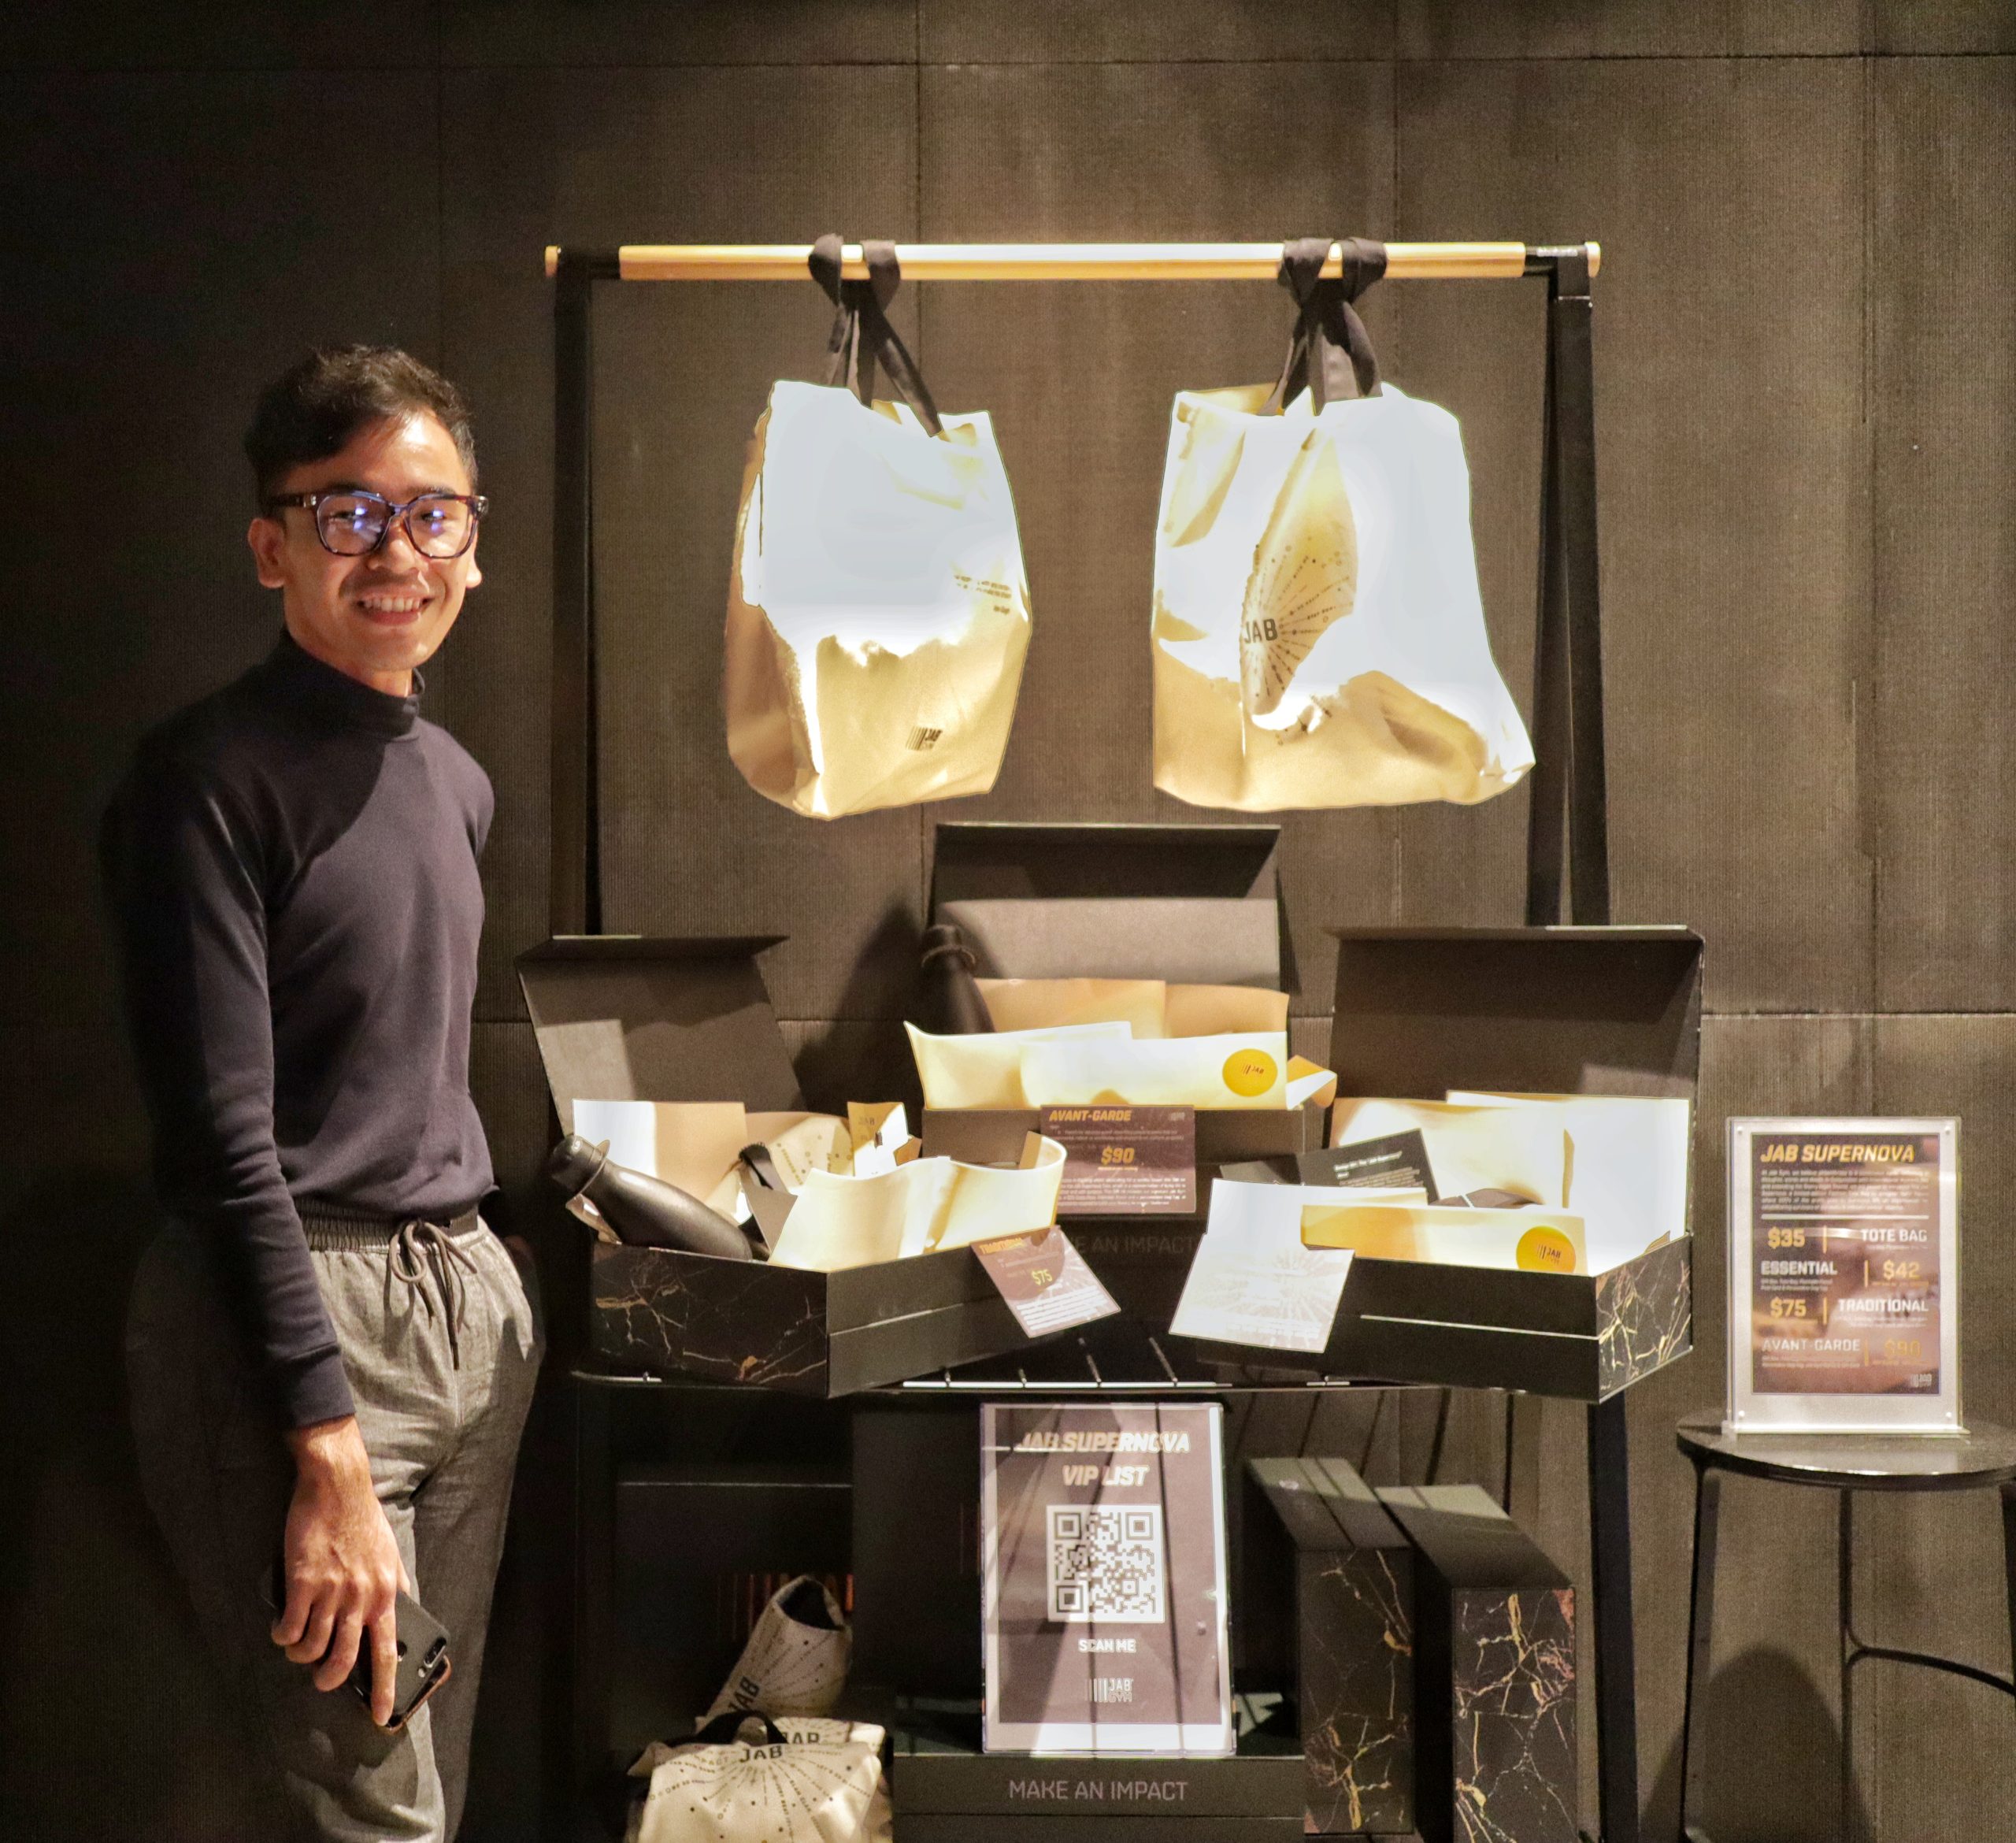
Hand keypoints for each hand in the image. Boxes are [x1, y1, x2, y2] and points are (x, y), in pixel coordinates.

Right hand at [270, 1415, 408, 1725]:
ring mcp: (331, 1592)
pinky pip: (289, 1629)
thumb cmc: (363, 1519)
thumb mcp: (390, 1552)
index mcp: (384, 1594)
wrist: (338, 1487)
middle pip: (344, 1660)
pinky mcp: (302, 1583)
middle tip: (322, 1679)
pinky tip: (282, 1629)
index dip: (382, 1688)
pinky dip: (283, 1636)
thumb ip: (394, 1582)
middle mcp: (360, 1598)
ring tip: (297, 1646)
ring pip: (311, 1648)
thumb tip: (401, 1603)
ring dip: (301, 1655)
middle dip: (329, 1679)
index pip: (386, 1653)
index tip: (380, 1716)